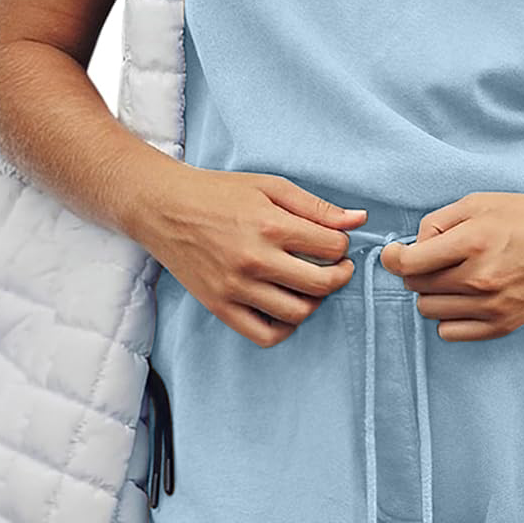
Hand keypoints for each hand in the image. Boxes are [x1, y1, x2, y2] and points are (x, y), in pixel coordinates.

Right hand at [144, 166, 368, 346]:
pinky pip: (265, 335)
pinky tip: (288, 307)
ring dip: (315, 301)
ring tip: (310, 285)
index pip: (332, 246)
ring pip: (298, 312)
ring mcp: (236, 288)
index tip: (334, 242)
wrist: (163, 208)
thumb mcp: (269, 187)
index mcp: (270, 225)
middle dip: (340, 275)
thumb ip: (316, 206)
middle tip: (336, 267)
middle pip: (322, 284)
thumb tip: (360, 220)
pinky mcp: (220, 307)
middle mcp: (254, 260)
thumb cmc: (218, 193)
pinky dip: (286, 327)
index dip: (342, 244)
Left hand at [378, 191, 523, 340]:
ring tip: (454, 274)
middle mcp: (480, 279)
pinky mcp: (503, 326)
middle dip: (417, 270)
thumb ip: (439, 221)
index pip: (408, 263)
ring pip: (428, 309)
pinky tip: (464, 297)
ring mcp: (492, 307)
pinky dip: (449, 315)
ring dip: (432, 292)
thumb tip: (413, 245)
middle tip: (436, 257)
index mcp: (473, 243)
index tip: (395, 252)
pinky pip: (449, 332)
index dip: (393, 256)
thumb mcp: (481, 201)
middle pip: (415, 285)